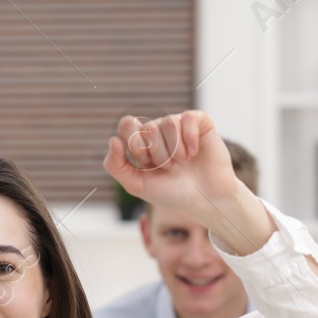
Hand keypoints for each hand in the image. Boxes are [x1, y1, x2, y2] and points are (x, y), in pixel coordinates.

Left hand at [104, 110, 247, 218]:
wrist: (204, 199)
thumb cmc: (171, 192)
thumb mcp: (137, 185)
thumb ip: (116, 166)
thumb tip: (113, 139)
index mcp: (140, 141)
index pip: (126, 125)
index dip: (136, 145)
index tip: (147, 163)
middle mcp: (158, 129)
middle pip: (148, 127)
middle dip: (159, 154)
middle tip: (169, 168)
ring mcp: (178, 124)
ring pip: (168, 123)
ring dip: (176, 150)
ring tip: (183, 163)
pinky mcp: (199, 122)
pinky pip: (188, 118)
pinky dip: (190, 140)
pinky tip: (195, 153)